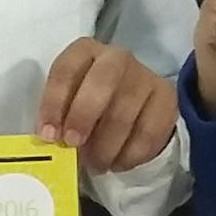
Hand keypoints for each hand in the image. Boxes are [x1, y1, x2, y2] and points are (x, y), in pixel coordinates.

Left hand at [38, 39, 176, 171]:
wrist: (134, 108)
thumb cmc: (90, 105)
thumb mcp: (69, 102)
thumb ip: (59, 116)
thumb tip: (52, 140)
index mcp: (85, 51)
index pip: (66, 69)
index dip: (54, 103)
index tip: (49, 135)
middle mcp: (117, 57)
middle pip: (102, 80)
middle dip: (84, 115)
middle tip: (74, 144)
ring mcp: (145, 76)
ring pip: (125, 112)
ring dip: (106, 146)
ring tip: (95, 163)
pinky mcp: (166, 98)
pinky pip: (148, 132)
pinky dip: (130, 154)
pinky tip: (118, 162)